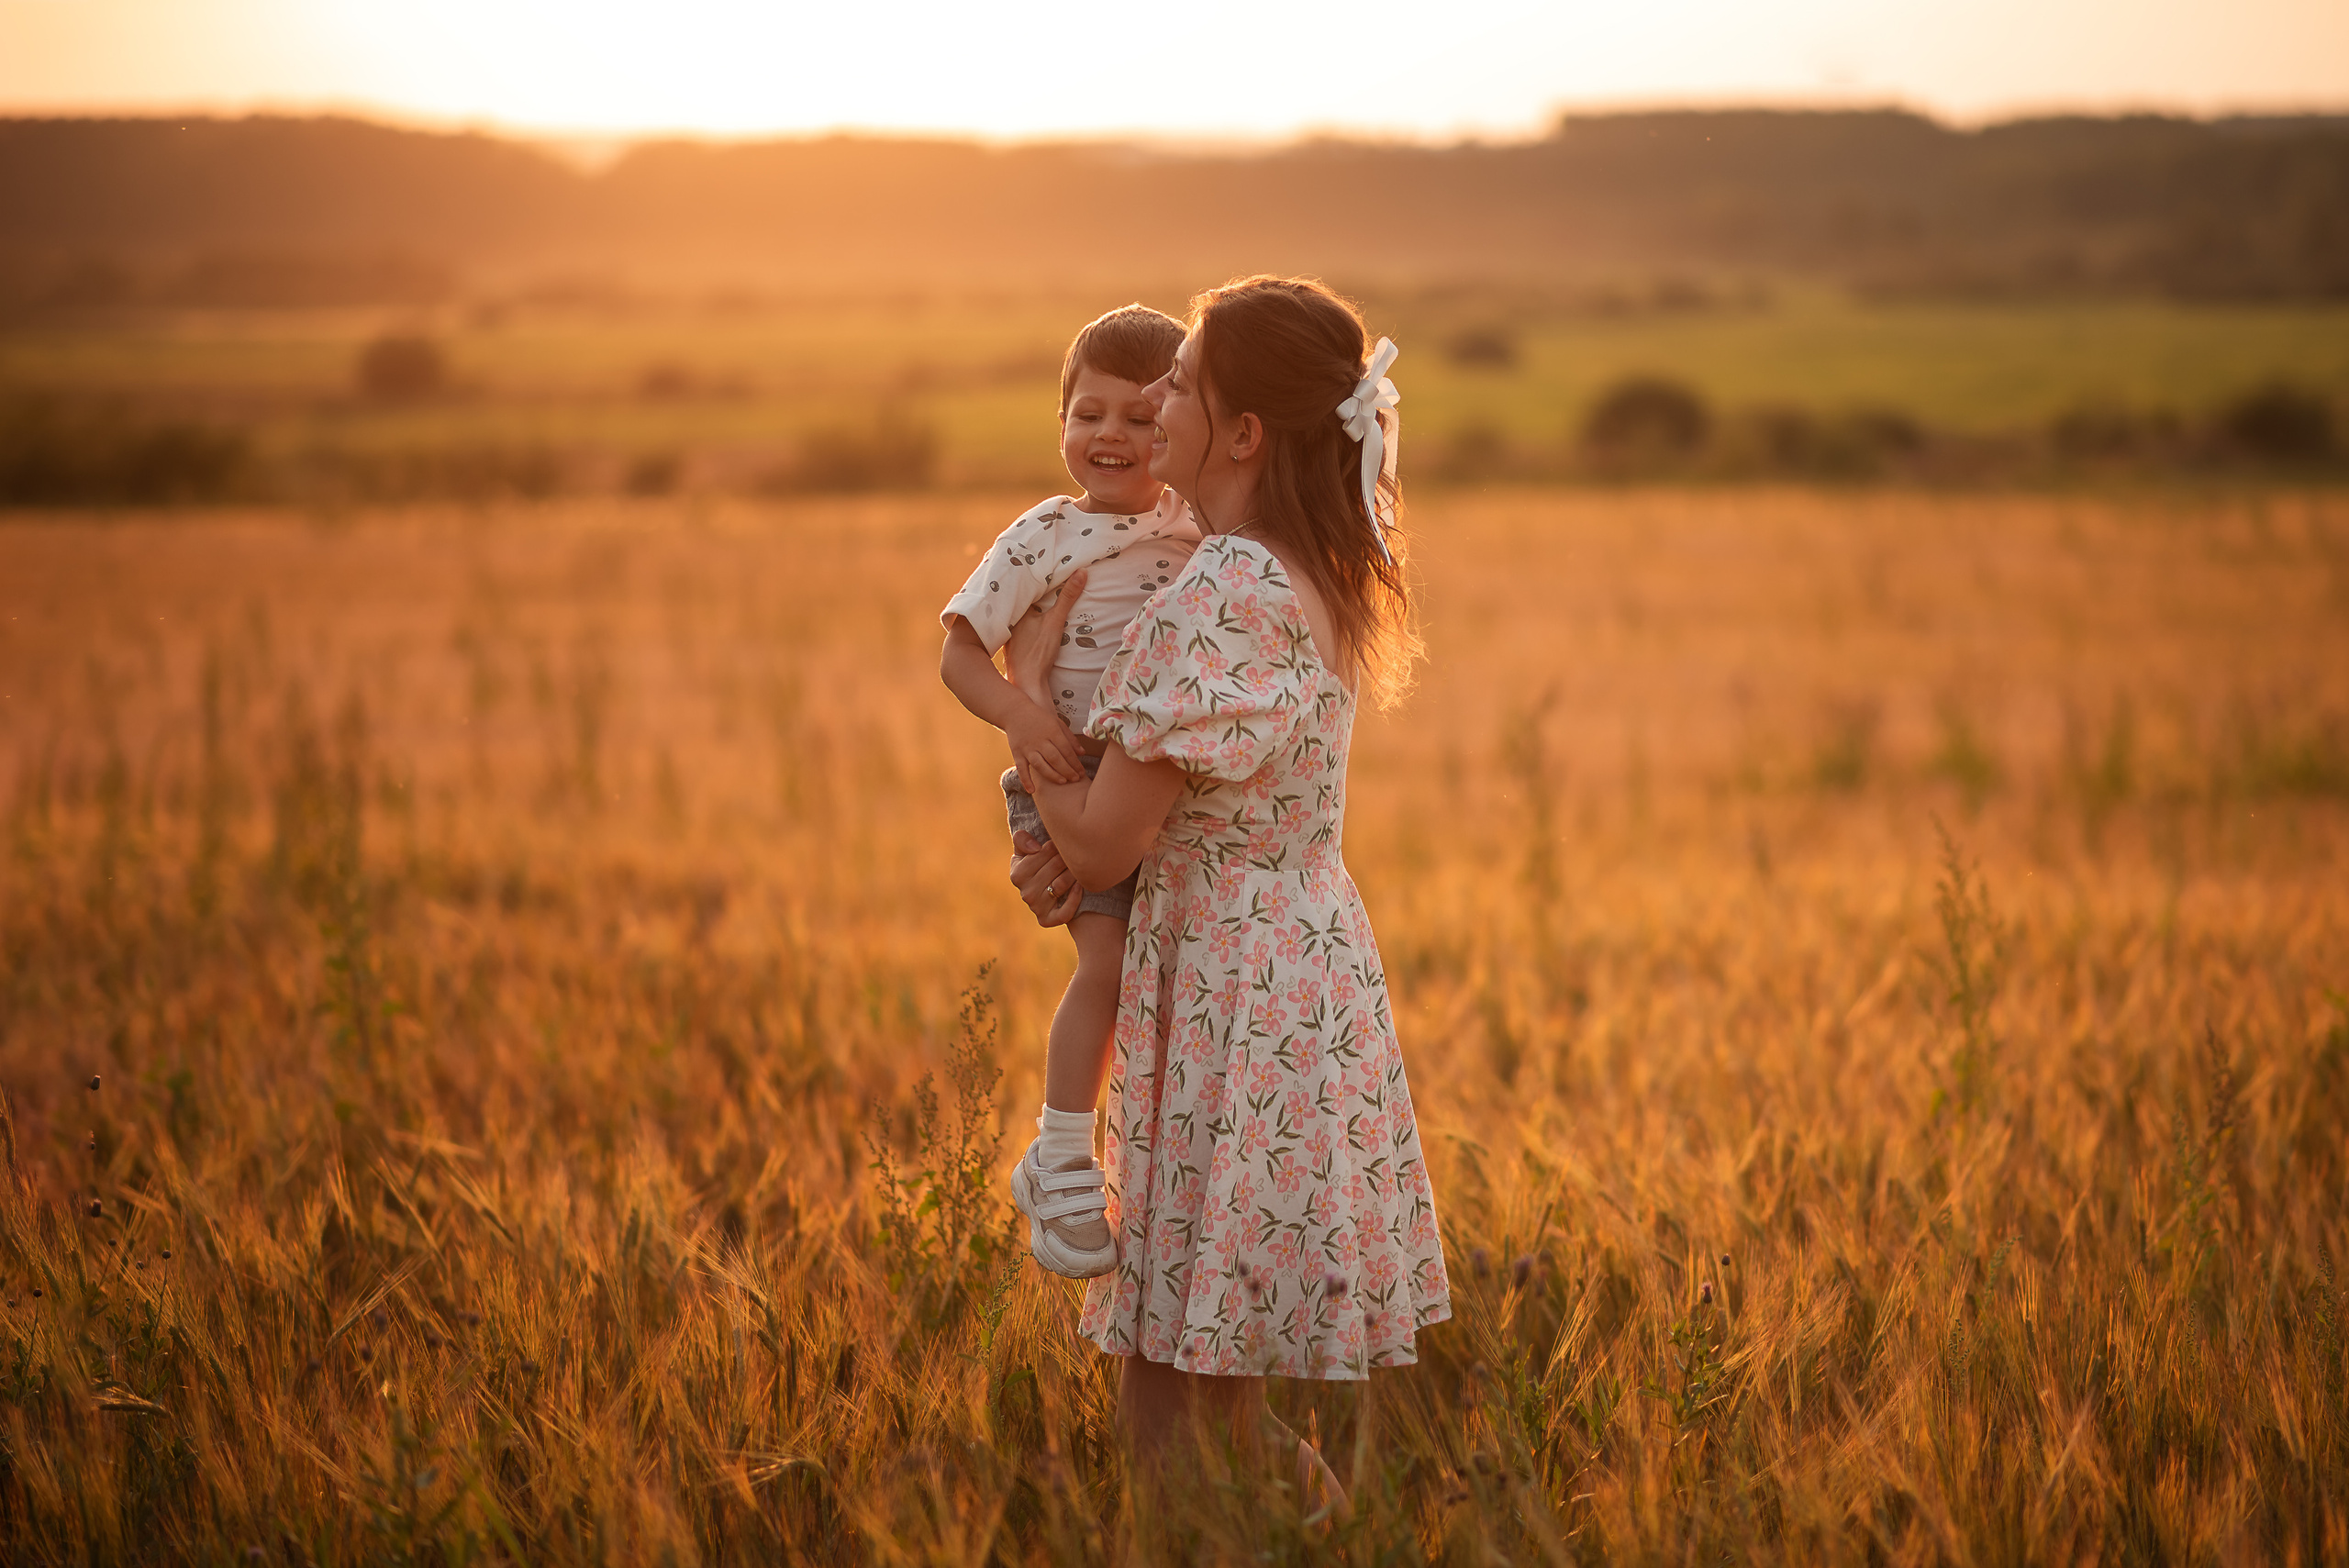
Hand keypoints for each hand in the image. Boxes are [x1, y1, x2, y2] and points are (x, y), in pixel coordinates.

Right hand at [1005, 697, 1084, 789]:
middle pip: (1055, 759)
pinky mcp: (1017, 753)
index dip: (1075, 763)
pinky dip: (1026, 780)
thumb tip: (1082, 753)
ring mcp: (1027, 748)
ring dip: (1052, 775)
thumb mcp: (1057, 723)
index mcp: (1052, 732)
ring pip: (1041, 765)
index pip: (1066, 750)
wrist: (1014, 711)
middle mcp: (1040, 741)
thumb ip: (1070, 738)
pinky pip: (1021, 769)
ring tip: (1063, 782)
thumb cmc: (1039, 718)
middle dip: (1067, 770)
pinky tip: (1032, 791)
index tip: (1082, 772)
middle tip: (1076, 779)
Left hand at [1006, 567, 1085, 703]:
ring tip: (1036, 594)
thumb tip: (1081, 572)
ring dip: (1026, 608)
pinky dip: (1024, 622)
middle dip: (1027, 592)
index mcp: (1013, 611)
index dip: (1028, 578)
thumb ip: (1067, 597)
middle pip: (1018, 601)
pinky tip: (1031, 621)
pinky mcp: (1011, 646)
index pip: (1019, 589)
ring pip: (1017, 615)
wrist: (1028, 682)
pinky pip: (1017, 627)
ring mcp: (1007, 634)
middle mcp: (1005, 620)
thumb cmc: (1037, 652)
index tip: (1036, 565)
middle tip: (1038, 575)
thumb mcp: (1055, 621)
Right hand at [1010, 830, 1082, 926]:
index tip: (1063, 843)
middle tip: (1078, 852)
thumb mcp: (1024, 850)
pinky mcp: (1048, 920)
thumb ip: (1022, 839)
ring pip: (1061, 885)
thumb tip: (1035, 848)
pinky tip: (1080, 886)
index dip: (1056, 844)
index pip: (1042, 851)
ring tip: (1081, 867)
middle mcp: (1025, 893)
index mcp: (1018, 874)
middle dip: (1068, 857)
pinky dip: (1075, 898)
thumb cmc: (1036, 864)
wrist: (1044, 890)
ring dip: (1075, 873)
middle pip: (1055, 866)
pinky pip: (1065, 912)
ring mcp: (1036, 908)